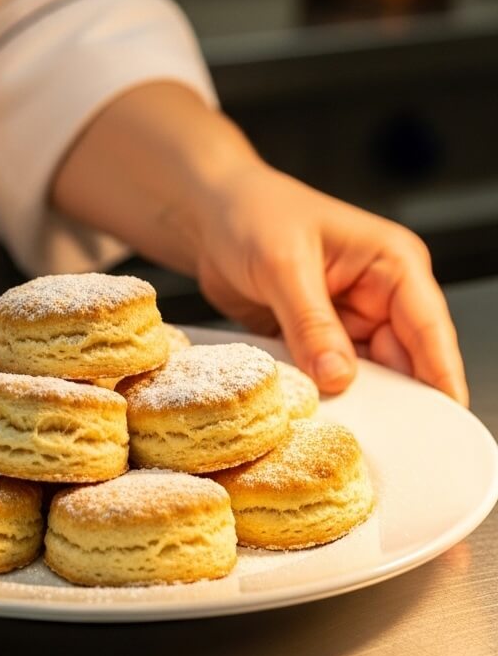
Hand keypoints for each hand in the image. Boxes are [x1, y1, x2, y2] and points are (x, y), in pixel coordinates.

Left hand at [52, 82, 467, 404]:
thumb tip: (339, 376)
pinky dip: (325, 396)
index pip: (429, 326)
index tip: (446, 421)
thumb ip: (312, 322)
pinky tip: (316, 416)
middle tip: (387, 441)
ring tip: (347, 432)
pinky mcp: (319, 341)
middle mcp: (380, 295)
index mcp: (392, 264)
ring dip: (357, 402)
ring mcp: (349, 321)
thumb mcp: (283, 264)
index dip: (441, 375)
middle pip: (406, 361)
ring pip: (369, 376)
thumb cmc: (251, 214)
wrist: (208, 218)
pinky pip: (331, 378)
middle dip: (398, 400)